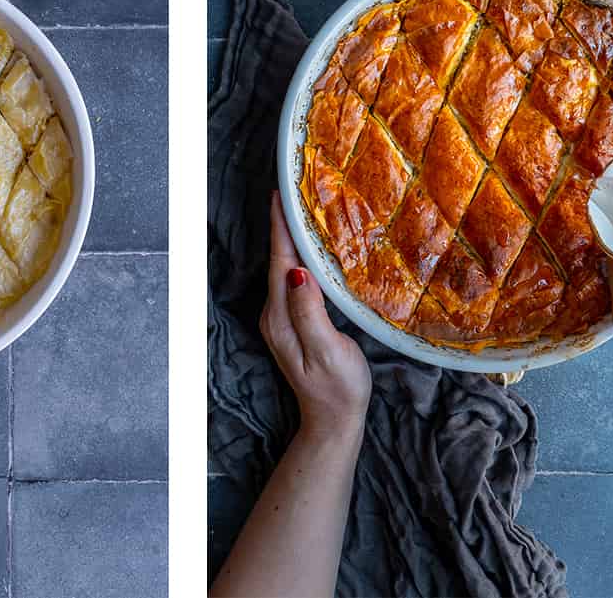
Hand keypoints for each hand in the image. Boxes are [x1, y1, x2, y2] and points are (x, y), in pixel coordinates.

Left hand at [260, 192, 371, 443]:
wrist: (333, 422)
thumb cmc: (337, 388)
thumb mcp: (327, 350)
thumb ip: (310, 311)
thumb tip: (298, 271)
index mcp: (280, 316)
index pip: (279, 260)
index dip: (280, 226)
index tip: (280, 194)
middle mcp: (275, 313)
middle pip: (278, 259)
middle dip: (285, 225)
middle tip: (295, 191)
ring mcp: (282, 318)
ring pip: (285, 267)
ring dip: (292, 239)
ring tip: (303, 210)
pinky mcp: (294, 322)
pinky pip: (293, 279)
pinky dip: (299, 257)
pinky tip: (312, 249)